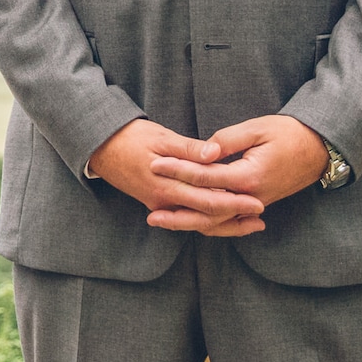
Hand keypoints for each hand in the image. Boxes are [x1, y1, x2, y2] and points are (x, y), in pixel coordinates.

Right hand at [86, 119, 265, 236]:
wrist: (100, 148)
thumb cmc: (131, 138)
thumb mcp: (160, 136)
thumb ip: (188, 148)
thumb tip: (213, 154)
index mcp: (168, 184)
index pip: (208, 199)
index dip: (235, 202)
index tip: (258, 200)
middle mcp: (164, 201)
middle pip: (207, 215)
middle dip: (236, 217)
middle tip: (261, 215)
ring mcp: (160, 205)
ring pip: (197, 222)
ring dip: (224, 225)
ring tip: (250, 224)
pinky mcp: (158, 204)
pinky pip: (186, 218)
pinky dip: (206, 220)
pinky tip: (223, 219)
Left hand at [148, 114, 328, 214]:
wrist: (319, 149)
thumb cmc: (288, 133)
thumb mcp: (258, 128)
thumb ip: (228, 140)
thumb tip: (203, 152)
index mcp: (248, 176)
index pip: (205, 177)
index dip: (178, 170)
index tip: (155, 165)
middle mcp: (250, 197)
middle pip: (208, 211)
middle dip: (177, 212)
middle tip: (150, 214)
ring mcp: (254, 204)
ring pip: (218, 221)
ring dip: (189, 223)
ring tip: (164, 222)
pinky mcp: (256, 205)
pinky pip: (229, 221)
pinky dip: (210, 225)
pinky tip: (191, 224)